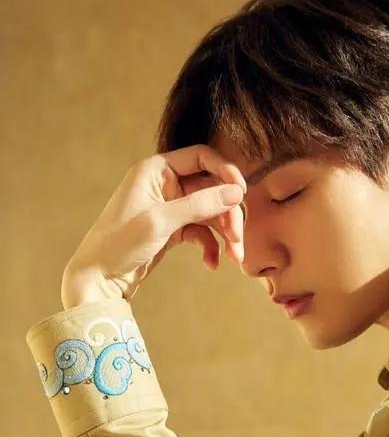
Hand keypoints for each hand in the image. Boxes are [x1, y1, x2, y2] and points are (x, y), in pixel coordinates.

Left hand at [61, 145, 246, 308]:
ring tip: (234, 257)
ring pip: (210, 212)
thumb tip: (236, 192)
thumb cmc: (119, 243)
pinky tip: (212, 264)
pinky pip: (201, 231)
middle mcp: (165, 184)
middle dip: (228, 213)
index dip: (225, 172)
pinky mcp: (173, 229)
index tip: (241, 193)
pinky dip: (211, 246)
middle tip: (237, 238)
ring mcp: (170, 207)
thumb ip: (200, 204)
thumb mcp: (160, 221)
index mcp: (156, 170)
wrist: (98, 279)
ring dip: (225, 233)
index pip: (201, 157)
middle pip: (211, 188)